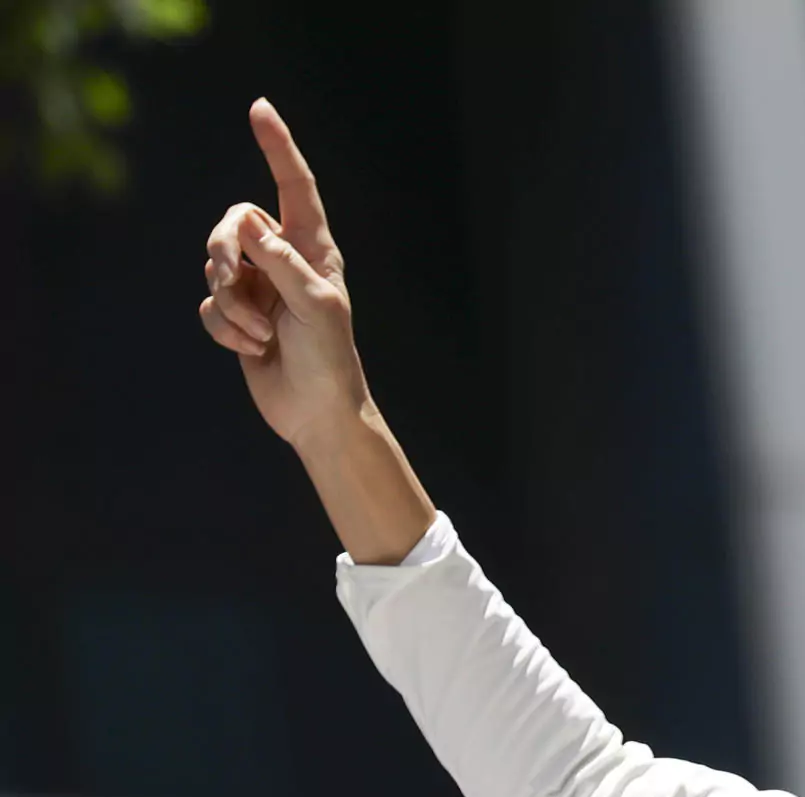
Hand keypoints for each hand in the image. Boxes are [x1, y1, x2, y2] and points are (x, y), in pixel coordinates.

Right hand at [199, 99, 371, 451]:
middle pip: (232, 225)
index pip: (294, 187)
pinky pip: (208, 305)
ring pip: (214, 268)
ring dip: (230, 304)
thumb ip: (282, 262)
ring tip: (261, 334)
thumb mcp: (315, 306)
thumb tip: (248, 224)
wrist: (317, 413)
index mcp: (313, 250)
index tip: (260, 109)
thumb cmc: (330, 360)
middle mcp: (283, 261)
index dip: (277, 148)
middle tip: (235, 283)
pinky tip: (251, 349)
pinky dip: (223, 327)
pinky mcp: (237, 316)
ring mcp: (258, 287)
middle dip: (222, 253)